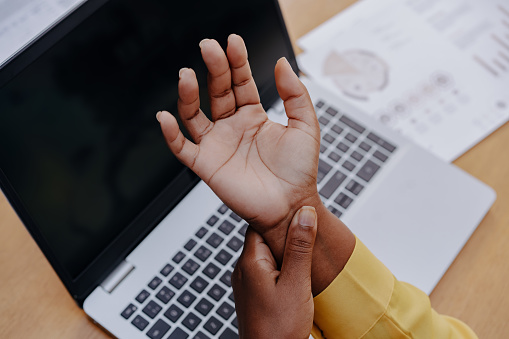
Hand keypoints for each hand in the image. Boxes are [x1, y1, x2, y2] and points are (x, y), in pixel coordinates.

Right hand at [157, 34, 320, 260]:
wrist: (292, 205)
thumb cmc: (299, 171)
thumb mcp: (305, 126)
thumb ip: (295, 94)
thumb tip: (281, 63)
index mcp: (253, 115)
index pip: (240, 81)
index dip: (236, 61)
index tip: (233, 42)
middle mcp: (232, 126)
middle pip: (216, 91)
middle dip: (212, 67)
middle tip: (208, 47)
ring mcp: (217, 144)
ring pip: (194, 114)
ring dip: (188, 94)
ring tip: (186, 74)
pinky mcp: (206, 165)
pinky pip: (182, 148)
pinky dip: (170, 134)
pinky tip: (165, 118)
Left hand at [232, 206, 317, 338]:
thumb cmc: (278, 328)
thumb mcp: (297, 283)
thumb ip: (300, 247)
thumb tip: (305, 214)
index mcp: (250, 261)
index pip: (260, 223)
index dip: (280, 218)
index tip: (299, 215)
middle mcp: (243, 269)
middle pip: (264, 239)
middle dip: (286, 237)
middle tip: (307, 239)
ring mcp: (246, 283)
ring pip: (266, 256)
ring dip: (285, 255)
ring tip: (303, 261)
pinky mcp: (253, 294)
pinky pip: (266, 272)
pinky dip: (281, 270)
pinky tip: (295, 278)